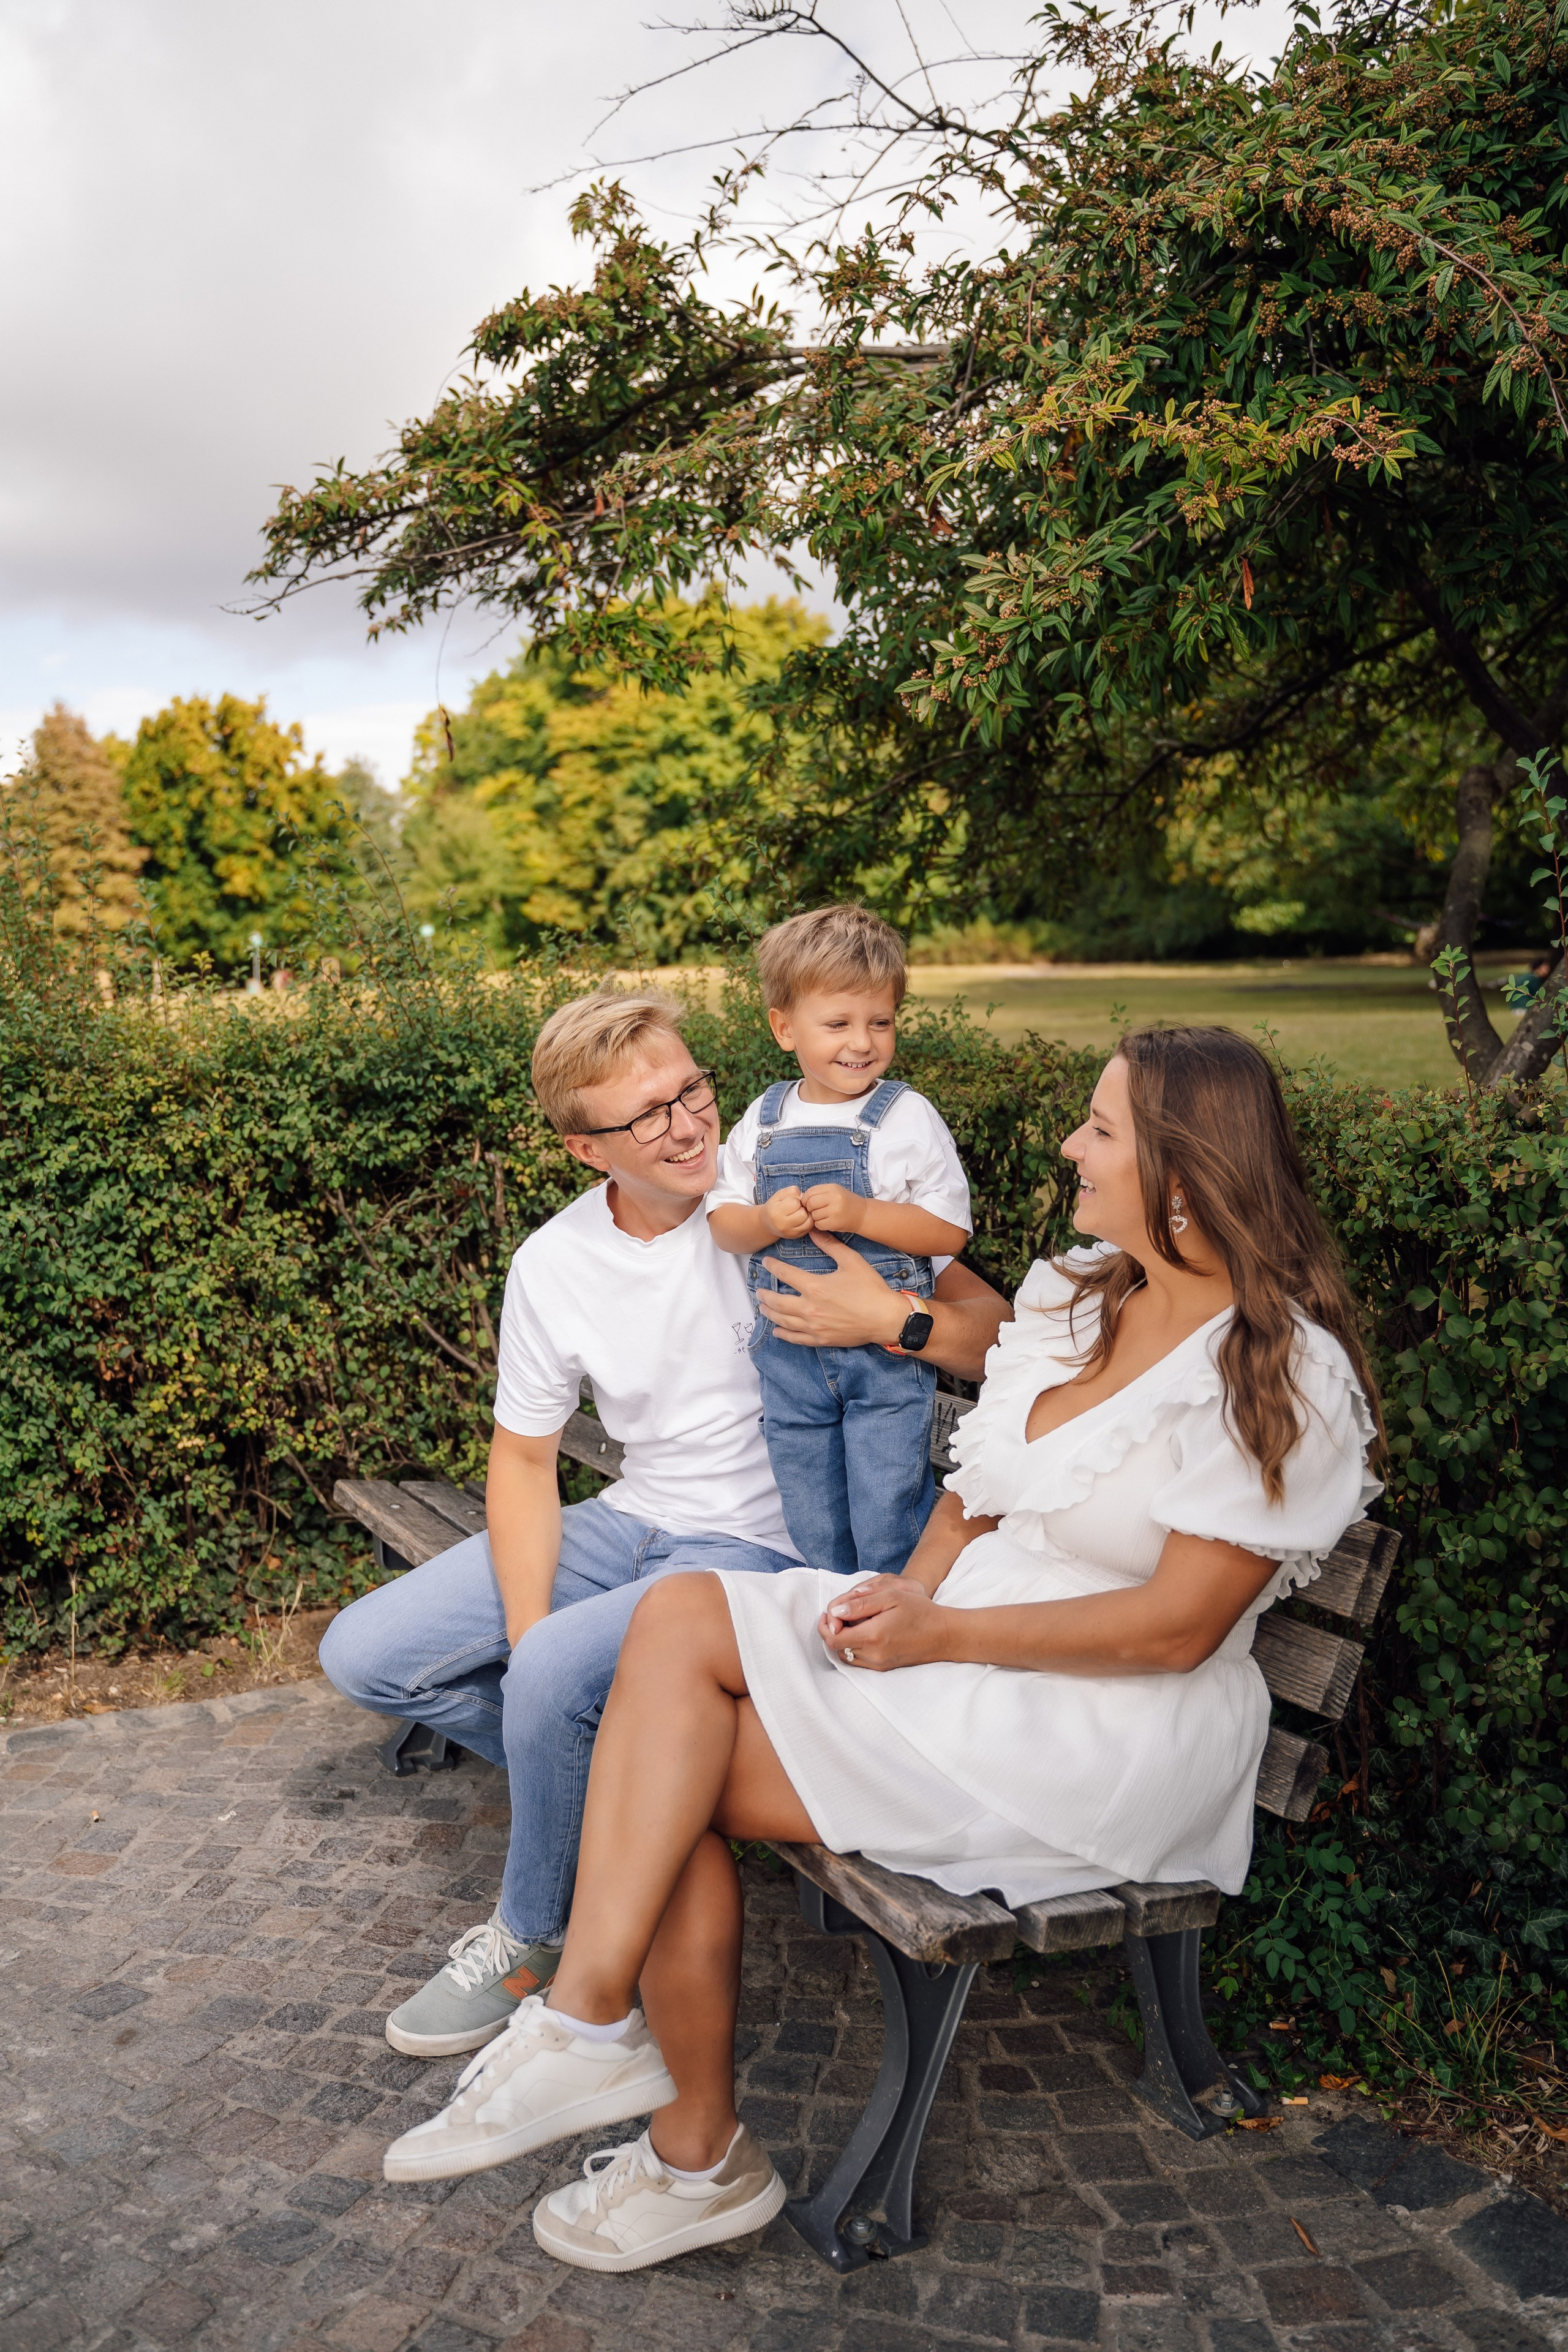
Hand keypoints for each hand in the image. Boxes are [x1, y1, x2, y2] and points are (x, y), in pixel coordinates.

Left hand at [756, 1233, 906, 1347]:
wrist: (885, 1318)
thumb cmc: (870, 1289)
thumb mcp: (852, 1261)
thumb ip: (830, 1246)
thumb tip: (815, 1230)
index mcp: (815, 1287)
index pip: (786, 1275)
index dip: (773, 1267)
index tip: (766, 1263)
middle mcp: (809, 1308)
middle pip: (778, 1302)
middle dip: (766, 1295)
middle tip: (760, 1291)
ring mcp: (814, 1326)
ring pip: (783, 1320)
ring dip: (770, 1313)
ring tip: (763, 1307)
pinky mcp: (820, 1339)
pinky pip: (795, 1338)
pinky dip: (783, 1334)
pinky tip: (777, 1330)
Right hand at [763, 1185, 812, 1239]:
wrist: (768, 1224)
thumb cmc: (775, 1206)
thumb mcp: (779, 1195)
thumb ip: (791, 1191)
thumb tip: (804, 1197)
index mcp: (776, 1213)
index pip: (795, 1204)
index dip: (796, 1199)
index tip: (791, 1201)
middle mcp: (782, 1225)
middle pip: (803, 1214)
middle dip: (802, 1208)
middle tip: (796, 1208)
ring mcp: (790, 1233)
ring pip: (809, 1221)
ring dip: (806, 1215)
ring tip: (799, 1212)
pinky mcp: (797, 1236)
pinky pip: (809, 1227)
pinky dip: (808, 1221)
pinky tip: (802, 1218)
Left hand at [802, 1182, 862, 1235]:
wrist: (863, 1214)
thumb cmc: (846, 1202)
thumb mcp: (835, 1191)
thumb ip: (820, 1193)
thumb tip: (802, 1199)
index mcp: (833, 1188)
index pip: (810, 1192)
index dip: (806, 1198)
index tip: (808, 1203)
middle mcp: (834, 1198)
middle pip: (810, 1203)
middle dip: (810, 1208)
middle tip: (815, 1211)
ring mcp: (835, 1211)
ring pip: (814, 1215)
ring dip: (816, 1217)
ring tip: (824, 1216)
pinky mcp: (835, 1223)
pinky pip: (819, 1224)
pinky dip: (820, 1225)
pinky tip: (827, 1222)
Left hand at [817, 1575, 949, 1670]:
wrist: (944, 1634)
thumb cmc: (920, 1611)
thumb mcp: (891, 1596)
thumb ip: (860, 1604)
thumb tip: (835, 1612)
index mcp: (872, 1636)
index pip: (833, 1638)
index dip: (827, 1625)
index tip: (832, 1612)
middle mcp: (873, 1655)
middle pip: (837, 1648)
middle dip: (833, 1631)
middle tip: (841, 1614)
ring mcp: (879, 1664)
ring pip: (846, 1656)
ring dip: (842, 1640)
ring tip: (851, 1622)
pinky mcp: (884, 1668)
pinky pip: (858, 1661)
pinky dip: (853, 1647)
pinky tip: (863, 1632)